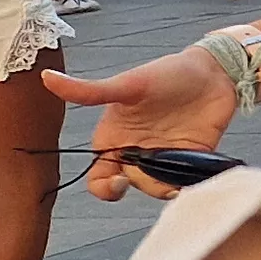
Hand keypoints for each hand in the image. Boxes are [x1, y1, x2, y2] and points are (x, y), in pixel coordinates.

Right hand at [45, 49, 242, 200]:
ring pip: (162, 188)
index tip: (120, 181)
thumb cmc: (165, 73)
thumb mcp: (127, 84)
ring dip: (169, 184)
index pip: (100, 179)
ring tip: (181, 164)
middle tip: (161, 162)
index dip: (105, 189)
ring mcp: (166, 157)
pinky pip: (189, 181)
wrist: (213, 70)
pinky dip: (191, 181)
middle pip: (134, 186)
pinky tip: (197, 170)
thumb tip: (47, 77)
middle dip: (146, 182)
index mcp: (114, 140)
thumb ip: (90, 91)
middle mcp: (138, 153)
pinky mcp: (195, 158)